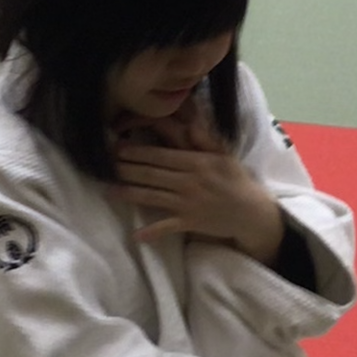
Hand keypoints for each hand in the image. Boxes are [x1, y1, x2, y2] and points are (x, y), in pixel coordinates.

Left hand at [111, 119, 280, 259]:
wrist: (251, 212)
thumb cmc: (235, 180)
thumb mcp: (224, 155)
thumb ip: (206, 138)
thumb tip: (191, 121)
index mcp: (196, 162)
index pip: (160, 155)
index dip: (137, 152)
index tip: (118, 147)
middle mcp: (189, 181)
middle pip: (151, 174)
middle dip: (126, 168)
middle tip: (105, 163)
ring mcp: (188, 203)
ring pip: (153, 196)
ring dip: (130, 193)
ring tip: (109, 190)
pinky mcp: (190, 222)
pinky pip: (167, 227)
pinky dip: (152, 232)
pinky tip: (135, 236)